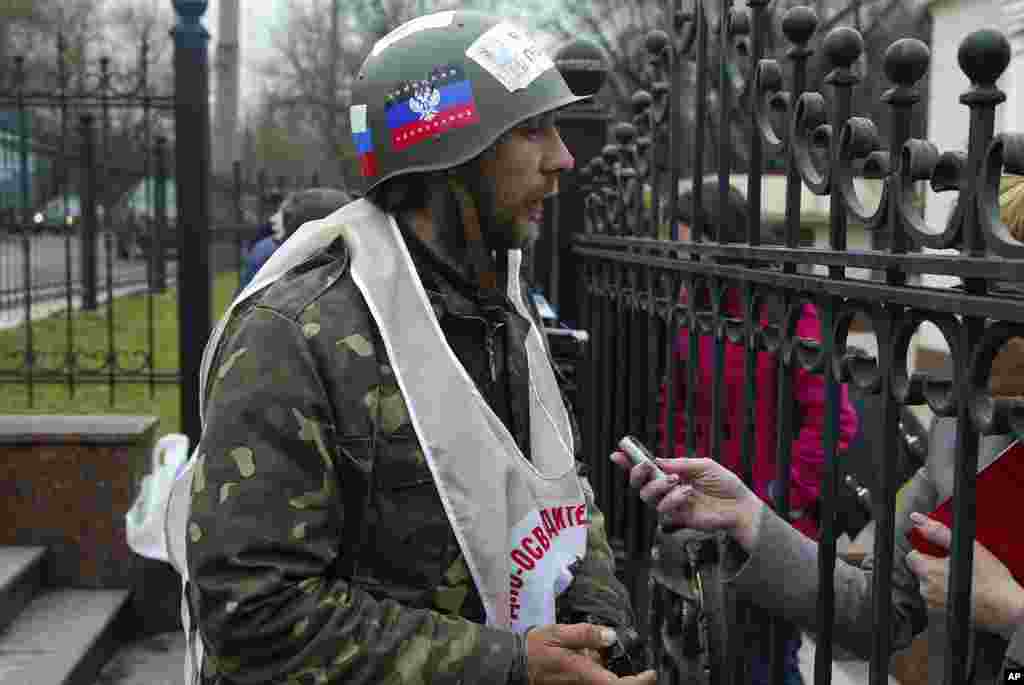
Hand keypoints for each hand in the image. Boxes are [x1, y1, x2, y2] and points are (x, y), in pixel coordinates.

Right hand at [525, 623, 655, 684]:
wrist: (514, 664)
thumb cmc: (535, 649)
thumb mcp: (558, 633)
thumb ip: (586, 634)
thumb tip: (610, 636)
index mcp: (583, 673)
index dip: (640, 683)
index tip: (650, 673)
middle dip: (626, 675)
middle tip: (625, 657)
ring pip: (603, 682)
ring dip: (607, 671)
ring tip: (594, 651)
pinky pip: (592, 681)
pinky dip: (597, 672)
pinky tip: (586, 657)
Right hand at [609, 452, 763, 550]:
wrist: (739, 505)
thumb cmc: (725, 484)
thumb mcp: (703, 465)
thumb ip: (680, 464)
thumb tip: (658, 461)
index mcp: (672, 474)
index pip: (646, 468)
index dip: (629, 461)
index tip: (618, 452)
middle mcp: (668, 489)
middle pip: (639, 484)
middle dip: (636, 474)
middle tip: (646, 466)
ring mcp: (671, 504)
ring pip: (647, 497)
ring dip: (658, 486)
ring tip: (676, 481)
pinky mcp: (677, 518)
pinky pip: (664, 509)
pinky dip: (673, 499)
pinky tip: (688, 494)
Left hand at [905, 512, 1023, 639]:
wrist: (1007, 606)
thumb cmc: (990, 579)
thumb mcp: (965, 548)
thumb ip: (937, 532)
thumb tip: (919, 520)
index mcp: (927, 571)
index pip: (912, 555)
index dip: (925, 551)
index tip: (939, 552)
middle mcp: (926, 589)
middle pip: (920, 570)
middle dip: (933, 565)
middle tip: (954, 565)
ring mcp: (933, 603)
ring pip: (929, 584)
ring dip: (939, 579)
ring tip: (961, 578)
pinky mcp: (942, 613)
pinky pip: (937, 598)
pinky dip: (946, 592)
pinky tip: (961, 589)